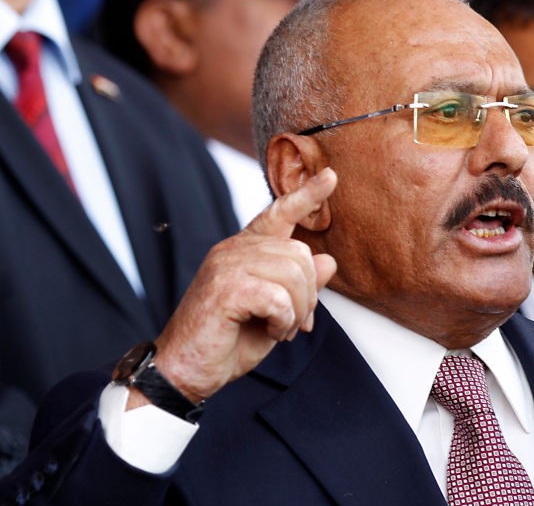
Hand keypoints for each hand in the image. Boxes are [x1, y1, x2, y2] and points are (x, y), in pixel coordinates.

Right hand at [133, 168, 337, 405]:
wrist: (186, 371)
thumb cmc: (228, 342)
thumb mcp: (276, 312)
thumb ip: (300, 285)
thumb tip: (328, 260)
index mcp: (244, 250)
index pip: (279, 213)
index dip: (307, 195)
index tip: (331, 177)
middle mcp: (233, 249)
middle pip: (301, 254)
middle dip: (308, 295)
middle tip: (292, 322)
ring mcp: (226, 265)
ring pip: (293, 274)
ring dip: (296, 311)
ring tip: (278, 329)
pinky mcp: (225, 288)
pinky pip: (279, 297)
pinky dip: (283, 320)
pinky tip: (270, 331)